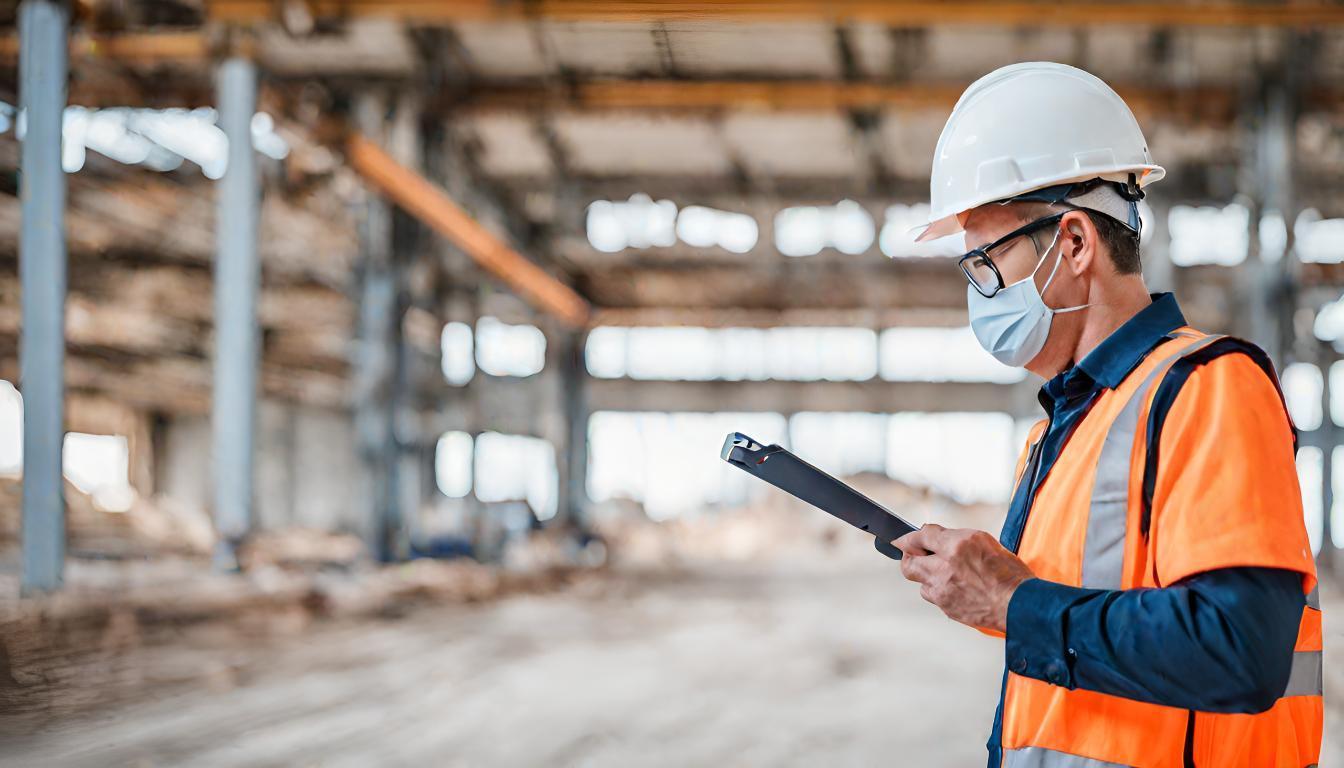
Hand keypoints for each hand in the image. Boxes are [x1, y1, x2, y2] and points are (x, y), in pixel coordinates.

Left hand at [892, 523, 1034, 632]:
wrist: (1020, 605)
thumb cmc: (1009, 572)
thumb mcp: (984, 541)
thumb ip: (955, 537)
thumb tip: (933, 535)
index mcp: (955, 546)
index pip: (920, 536)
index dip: (909, 537)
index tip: (902, 538)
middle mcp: (944, 567)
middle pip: (908, 563)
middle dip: (909, 557)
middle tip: (916, 555)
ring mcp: (943, 590)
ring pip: (920, 582)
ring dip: (927, 576)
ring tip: (946, 574)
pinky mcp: (946, 607)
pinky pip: (934, 597)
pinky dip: (940, 591)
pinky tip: (956, 587)